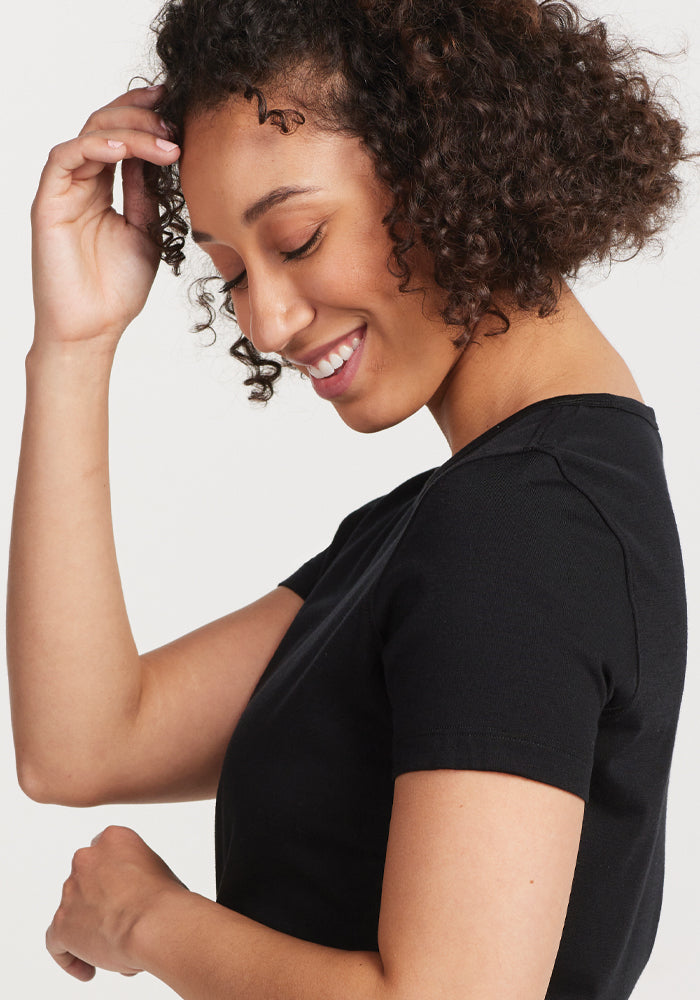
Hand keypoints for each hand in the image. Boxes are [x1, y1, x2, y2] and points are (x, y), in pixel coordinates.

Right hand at [30, 84, 179, 350]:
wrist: (93, 329)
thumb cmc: (117, 290)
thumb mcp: (147, 233)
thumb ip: (148, 195)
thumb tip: (163, 156)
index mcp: (103, 189)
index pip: (122, 137)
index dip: (146, 116)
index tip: (178, 106)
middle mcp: (82, 183)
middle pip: (106, 125)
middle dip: (142, 115)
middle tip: (175, 123)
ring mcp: (64, 190)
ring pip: (90, 135)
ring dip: (130, 130)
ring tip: (165, 142)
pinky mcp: (48, 202)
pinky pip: (66, 158)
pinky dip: (96, 146)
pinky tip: (125, 149)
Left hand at [46, 825, 188, 981]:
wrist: (154, 923)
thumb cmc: (165, 899)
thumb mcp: (158, 871)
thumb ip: (137, 878)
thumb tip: (134, 903)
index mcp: (114, 839)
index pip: (104, 856)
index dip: (110, 877)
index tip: (119, 892)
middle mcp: (87, 859)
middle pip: (85, 882)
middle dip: (98, 902)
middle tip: (118, 921)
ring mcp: (71, 890)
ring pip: (72, 911)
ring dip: (87, 929)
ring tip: (113, 950)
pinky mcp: (62, 923)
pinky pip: (57, 942)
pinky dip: (70, 957)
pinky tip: (89, 968)